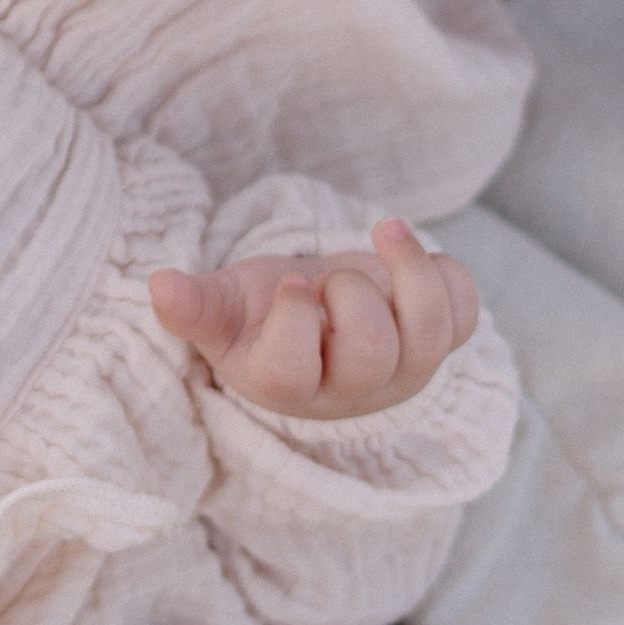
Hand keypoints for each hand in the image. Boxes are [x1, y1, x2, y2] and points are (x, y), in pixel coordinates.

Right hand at [149, 221, 479, 418]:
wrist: (314, 316)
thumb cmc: (259, 314)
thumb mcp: (221, 309)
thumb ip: (192, 304)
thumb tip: (158, 285)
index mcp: (287, 385)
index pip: (294, 369)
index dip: (295, 319)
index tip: (292, 282)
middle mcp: (352, 390)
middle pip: (371, 353)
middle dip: (351, 294)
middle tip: (330, 277)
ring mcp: (403, 370)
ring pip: (430, 334)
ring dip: (411, 272)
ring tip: (385, 234)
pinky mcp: (439, 343)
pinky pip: (465, 314)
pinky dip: (448, 275)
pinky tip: (412, 257)